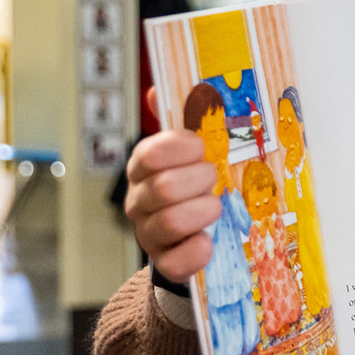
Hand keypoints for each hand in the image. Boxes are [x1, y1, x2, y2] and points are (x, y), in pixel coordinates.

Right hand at [123, 122, 219, 281]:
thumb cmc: (193, 186)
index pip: (150, 153)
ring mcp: (149, 234)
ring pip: (171, 221)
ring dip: (204, 211)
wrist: (190, 239)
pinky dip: (198, 251)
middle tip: (214, 179)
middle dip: (200, 181)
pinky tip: (210, 241)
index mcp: (143, 168)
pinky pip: (176, 261)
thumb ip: (178, 121)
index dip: (181, 148)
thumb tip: (156, 91)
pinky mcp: (164, 264)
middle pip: (164, 188)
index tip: (202, 147)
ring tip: (215, 207)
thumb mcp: (189, 153)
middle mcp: (139, 201)